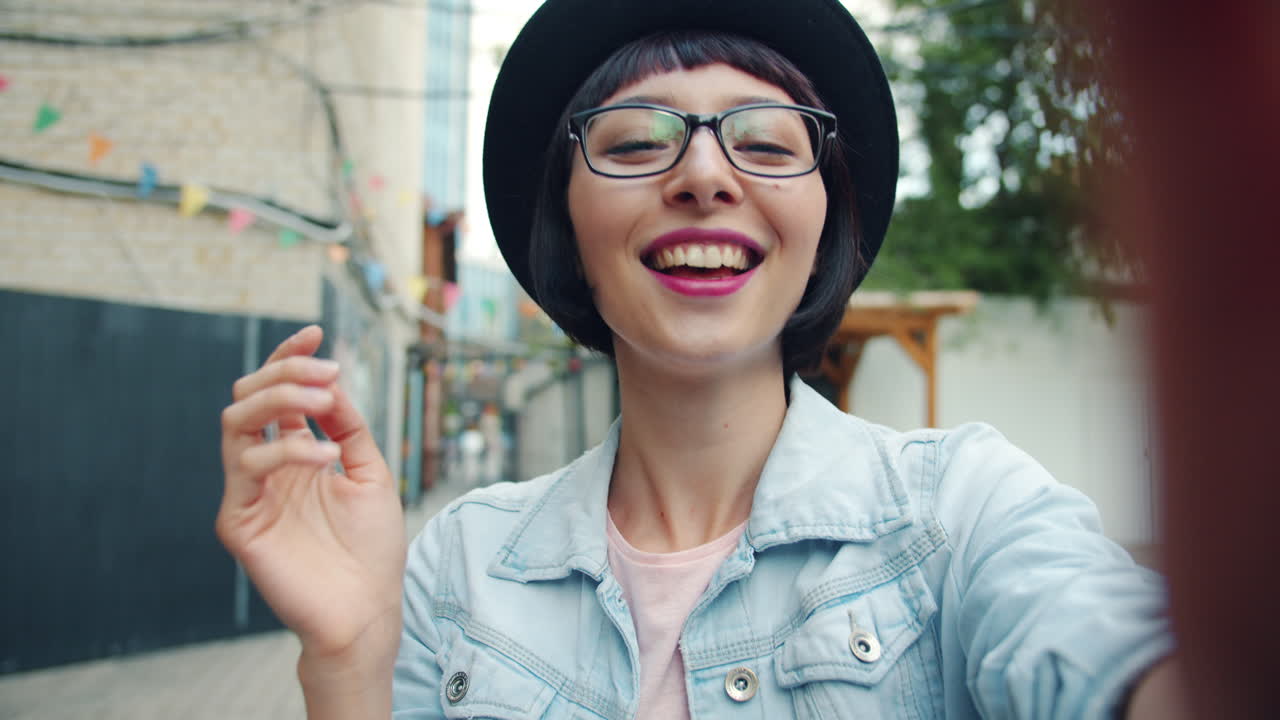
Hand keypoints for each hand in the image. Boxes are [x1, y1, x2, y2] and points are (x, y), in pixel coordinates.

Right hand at [216, 325, 405, 669]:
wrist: (366, 609)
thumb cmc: (372, 548)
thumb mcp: (371, 472)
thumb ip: (350, 426)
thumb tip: (332, 379)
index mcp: (295, 455)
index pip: (279, 394)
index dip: (290, 359)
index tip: (316, 333)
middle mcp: (267, 469)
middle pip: (249, 398)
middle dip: (285, 373)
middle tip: (326, 373)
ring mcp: (249, 494)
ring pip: (235, 422)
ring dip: (280, 400)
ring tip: (326, 404)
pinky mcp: (239, 521)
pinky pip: (246, 469)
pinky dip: (286, 450)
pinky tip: (325, 456)